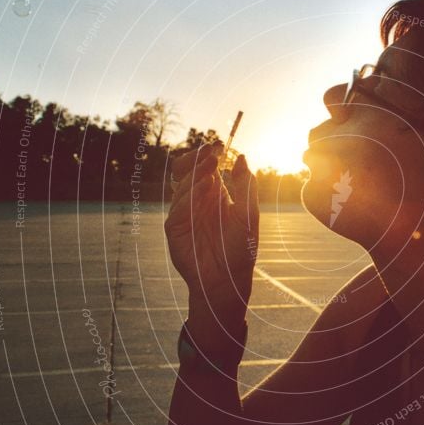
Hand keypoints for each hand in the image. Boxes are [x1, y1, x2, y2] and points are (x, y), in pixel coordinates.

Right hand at [165, 146, 258, 361]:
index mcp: (214, 195)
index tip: (219, 144)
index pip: (204, 167)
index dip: (208, 154)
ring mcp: (183, 213)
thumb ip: (246, 184)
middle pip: (187, 170)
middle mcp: (196, 201)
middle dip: (197, 159)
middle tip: (211, 152)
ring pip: (182, 184)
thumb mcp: (249, 213)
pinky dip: (191, 193)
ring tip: (212, 168)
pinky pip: (177, 205)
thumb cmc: (241, 249)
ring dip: (197, 173)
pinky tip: (206, 185)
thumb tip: (242, 156)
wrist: (227, 280)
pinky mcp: (174, 228)